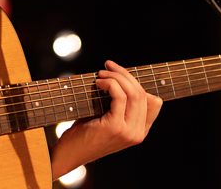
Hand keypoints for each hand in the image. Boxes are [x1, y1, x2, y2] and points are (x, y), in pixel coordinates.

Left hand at [51, 60, 162, 178]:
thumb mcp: (107, 118)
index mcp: (140, 132)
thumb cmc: (83, 133)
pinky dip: (110, 83)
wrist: (68, 154)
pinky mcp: (116, 127)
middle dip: (125, 74)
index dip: (136, 82)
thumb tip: (122, 78)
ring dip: (116, 76)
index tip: (119, 72)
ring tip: (101, 73)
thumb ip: (120, 105)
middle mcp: (138, 134)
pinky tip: (98, 82)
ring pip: (133, 93)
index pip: (153, 102)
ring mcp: (129, 132)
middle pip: (143, 94)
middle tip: (108, 65)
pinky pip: (119, 96)